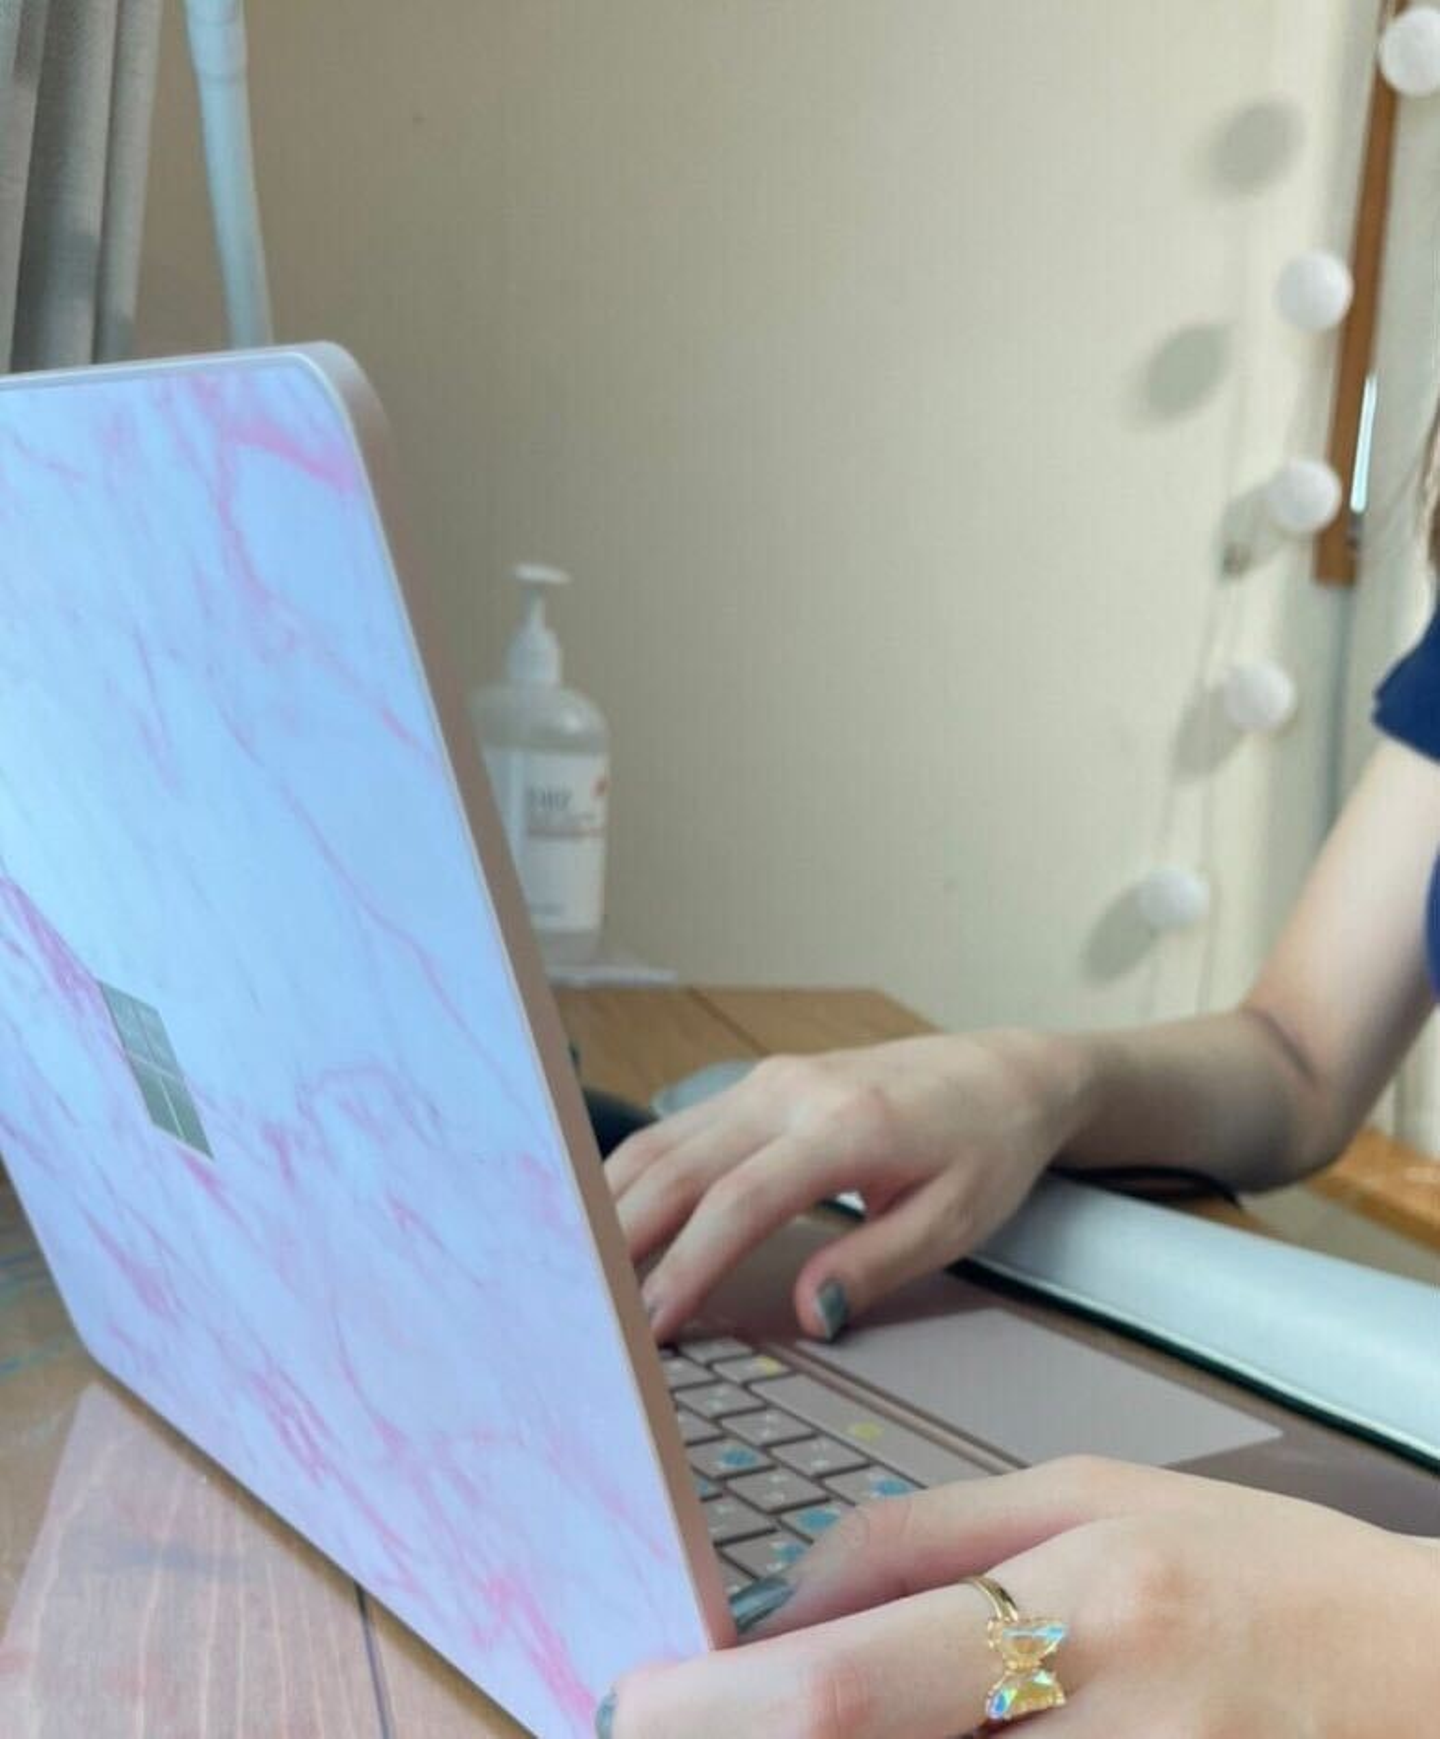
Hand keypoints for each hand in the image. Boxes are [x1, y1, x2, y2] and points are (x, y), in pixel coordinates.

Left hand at [599, 1457, 1439, 1736]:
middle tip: (661, 1723)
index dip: (714, 1707)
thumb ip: (927, 1543)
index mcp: (1080, 1610)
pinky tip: (894, 1738)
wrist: (1425, 1681)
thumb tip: (783, 1601)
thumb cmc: (1259, 1573)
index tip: (628, 1699)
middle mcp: (1100, 1733)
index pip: (848, 1683)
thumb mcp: (1094, 1498)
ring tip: (775, 1718)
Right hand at [607, 1031, 1090, 1341]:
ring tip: (574, 1275)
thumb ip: (876, 1265)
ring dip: (611, 1207)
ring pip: (661, 1143)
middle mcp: (791, 1092)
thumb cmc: (985, 1148)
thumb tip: (810, 1313)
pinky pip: (676, 1132)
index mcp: (845, 1126)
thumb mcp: (955, 1219)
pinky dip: (632, 1179)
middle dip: (620, 1241)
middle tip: (580, 1310)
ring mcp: (767, 1082)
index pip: (739, 1202)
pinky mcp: (758, 1085)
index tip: (651, 1327)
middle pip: (677, 1167)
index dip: (687, 1266)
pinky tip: (606, 1222)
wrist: (1003, 1073)